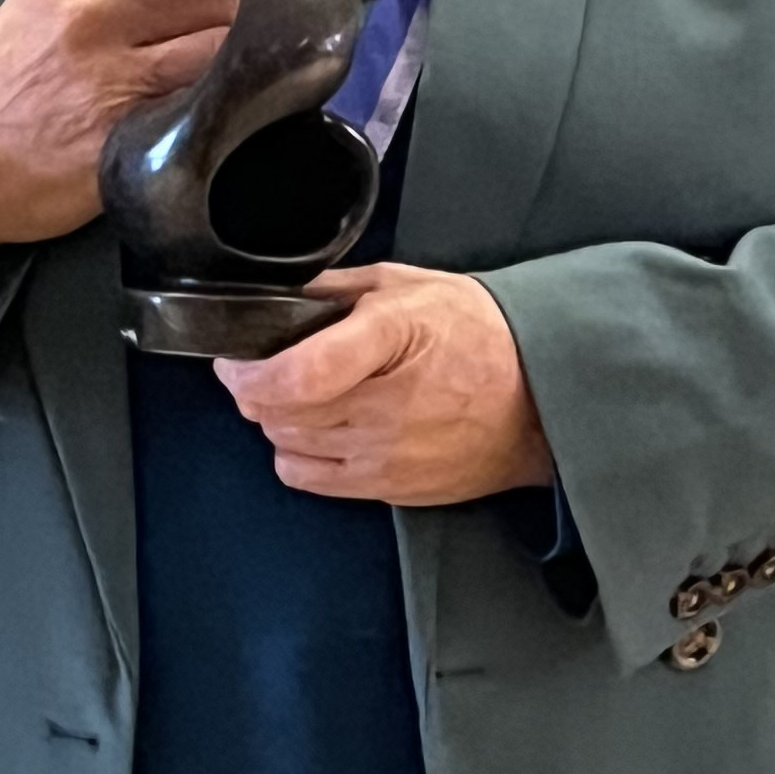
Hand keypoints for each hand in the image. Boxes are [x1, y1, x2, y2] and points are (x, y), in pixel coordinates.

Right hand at [0, 0, 237, 262]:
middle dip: (259, 11)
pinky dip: (232, 106)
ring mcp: (115, 84)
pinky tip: (236, 105)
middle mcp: (95, 21)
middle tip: (278, 23)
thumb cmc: (13, 71)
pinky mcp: (133, 141)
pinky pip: (209, 111)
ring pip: (224, 54)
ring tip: (261, 64)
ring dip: (254, 59)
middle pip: (219, 0)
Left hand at [214, 262, 553, 506]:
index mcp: (392, 337)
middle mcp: (387, 405)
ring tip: (299, 395)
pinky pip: (311, 479)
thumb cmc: (480, 335)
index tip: (234, 358)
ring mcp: (388, 454)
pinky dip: (299, 453)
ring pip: (288, 445)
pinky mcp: (391, 488)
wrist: (540, 399)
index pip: (299, 373)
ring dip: (278, 420)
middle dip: (256, 388)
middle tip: (263, 367)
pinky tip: (320, 428)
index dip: (249, 371)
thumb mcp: (409, 285)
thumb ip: (339, 288)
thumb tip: (285, 297)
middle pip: (280, 412)